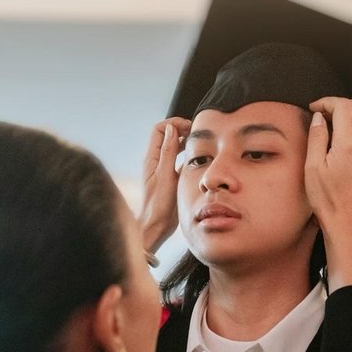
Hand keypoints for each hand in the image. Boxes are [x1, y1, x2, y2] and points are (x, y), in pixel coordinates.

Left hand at [138, 117, 190, 251]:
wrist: (155, 227)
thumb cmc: (157, 206)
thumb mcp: (165, 176)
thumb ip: (168, 152)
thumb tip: (171, 129)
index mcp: (152, 159)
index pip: (160, 129)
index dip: (174, 124)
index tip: (188, 127)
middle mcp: (157, 163)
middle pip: (168, 136)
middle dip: (181, 130)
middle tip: (196, 134)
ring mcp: (164, 171)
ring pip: (174, 149)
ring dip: (185, 144)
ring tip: (199, 144)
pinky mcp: (171, 180)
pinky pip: (180, 163)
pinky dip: (188, 158)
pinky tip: (198, 161)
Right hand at [306, 97, 351, 291]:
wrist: (346, 222)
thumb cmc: (326, 199)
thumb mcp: (312, 167)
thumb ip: (317, 138)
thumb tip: (318, 118)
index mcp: (347, 143)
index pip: (342, 107)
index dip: (327, 102)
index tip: (315, 108)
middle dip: (343, 104)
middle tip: (326, 112)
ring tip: (336, 128)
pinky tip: (344, 148)